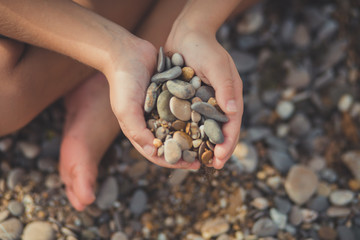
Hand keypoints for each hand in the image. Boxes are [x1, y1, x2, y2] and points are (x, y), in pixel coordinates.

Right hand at [104, 36, 199, 169]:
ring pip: (182, 126)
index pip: (159, 153)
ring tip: (213, 140)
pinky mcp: (172, 95)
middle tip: (208, 155)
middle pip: (174, 142)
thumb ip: (137, 131)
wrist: (127, 53)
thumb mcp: (125, 109)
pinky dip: (196, 114)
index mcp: (141, 130)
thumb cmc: (123, 83)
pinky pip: (186, 107)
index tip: (193, 165)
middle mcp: (153, 122)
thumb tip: (154, 152)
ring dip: (196, 133)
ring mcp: (163, 109)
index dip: (175, 161)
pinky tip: (211, 116)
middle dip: (190, 151)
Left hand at [165, 22, 243, 168]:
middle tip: (212, 166)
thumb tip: (233, 112)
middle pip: (220, 130)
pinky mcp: (189, 100)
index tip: (221, 159)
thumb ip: (225, 87)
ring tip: (196, 160)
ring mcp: (203, 102)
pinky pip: (189, 119)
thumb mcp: (217, 65)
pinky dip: (188, 132)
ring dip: (202, 145)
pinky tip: (180, 142)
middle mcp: (218, 102)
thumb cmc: (205, 47)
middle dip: (217, 149)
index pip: (232, 124)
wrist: (186, 33)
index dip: (228, 143)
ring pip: (204, 128)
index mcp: (230, 96)